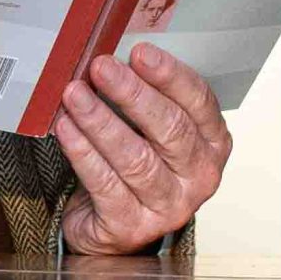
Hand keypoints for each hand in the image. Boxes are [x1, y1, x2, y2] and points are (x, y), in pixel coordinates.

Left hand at [54, 45, 232, 255]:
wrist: (118, 227)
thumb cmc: (139, 165)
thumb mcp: (155, 132)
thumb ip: (148, 98)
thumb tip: (115, 56)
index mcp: (213, 143)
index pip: (198, 102)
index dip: (169, 75)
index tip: (139, 52)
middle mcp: (199, 177)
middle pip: (170, 129)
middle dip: (132, 93)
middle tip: (102, 67)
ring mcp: (168, 207)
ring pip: (135, 158)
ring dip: (100, 121)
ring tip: (74, 94)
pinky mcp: (132, 227)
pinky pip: (105, 184)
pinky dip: (83, 152)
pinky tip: (67, 128)